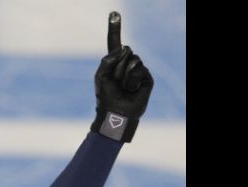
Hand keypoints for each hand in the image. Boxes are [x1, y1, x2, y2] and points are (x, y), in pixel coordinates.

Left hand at [90, 12, 153, 142]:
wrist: (115, 113)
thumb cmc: (105, 96)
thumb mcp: (101, 76)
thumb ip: (108, 60)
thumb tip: (125, 48)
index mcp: (113, 62)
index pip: (115, 43)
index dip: (115, 28)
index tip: (114, 13)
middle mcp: (126, 64)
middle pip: (126, 50)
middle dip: (118, 66)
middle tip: (115, 81)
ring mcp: (138, 70)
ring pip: (134, 59)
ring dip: (124, 74)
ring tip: (122, 87)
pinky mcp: (146, 77)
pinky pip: (140, 69)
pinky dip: (132, 80)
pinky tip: (130, 89)